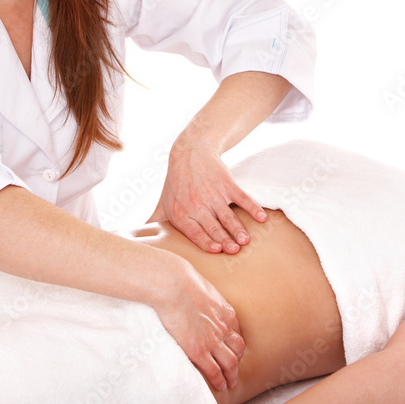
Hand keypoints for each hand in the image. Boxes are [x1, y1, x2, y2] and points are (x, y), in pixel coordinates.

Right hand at [150, 256, 245, 390]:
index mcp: (225, 312)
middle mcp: (223, 327)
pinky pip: (214, 371)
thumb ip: (206, 297)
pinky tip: (220, 386)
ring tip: (229, 382)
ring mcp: (212, 340)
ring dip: (231, 374)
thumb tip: (200, 297)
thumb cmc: (181, 280)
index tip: (233, 349)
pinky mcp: (198, 350)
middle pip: (237, 349)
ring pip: (230, 363)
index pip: (236, 332)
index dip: (235, 343)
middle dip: (237, 361)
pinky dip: (219, 380)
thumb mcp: (202, 287)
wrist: (173, 284)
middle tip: (235, 370)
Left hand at [151, 142, 266, 253]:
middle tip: (234, 250)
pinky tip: (261, 218)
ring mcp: (212, 193)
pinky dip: (253, 208)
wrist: (190, 153)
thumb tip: (143, 243)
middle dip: (224, 239)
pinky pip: (242, 198)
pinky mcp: (226, 183)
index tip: (217, 250)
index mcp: (181, 212)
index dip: (205, 241)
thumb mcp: (163, 203)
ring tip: (245, 240)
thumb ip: (156, 224)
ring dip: (237, 228)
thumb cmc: (176, 183)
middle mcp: (196, 204)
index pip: (194, 231)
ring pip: (227, 215)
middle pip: (212, 225)